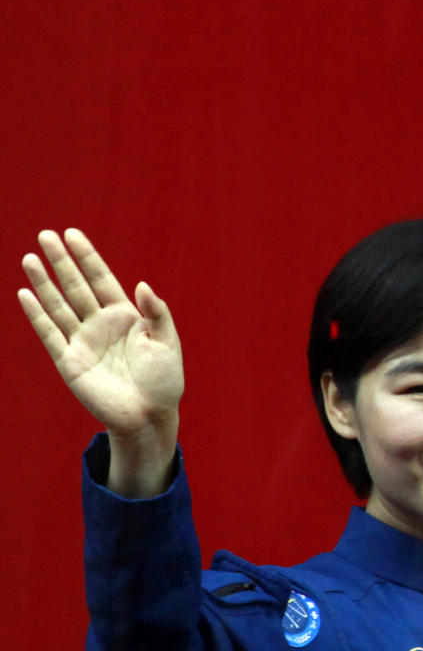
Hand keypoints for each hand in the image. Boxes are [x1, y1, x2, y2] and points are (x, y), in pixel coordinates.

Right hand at [18, 229, 182, 438]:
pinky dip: (38, 315)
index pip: (101, 278)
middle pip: (76, 286)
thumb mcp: (168, 341)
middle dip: (61, 260)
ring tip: (30, 258)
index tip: (72, 233)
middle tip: (45, 234)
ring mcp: (83, 341)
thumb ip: (156, 312)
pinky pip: (50, 334)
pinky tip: (25, 294)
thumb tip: (142, 284)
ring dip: (43, 283)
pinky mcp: (69, 362)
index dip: (87, 256)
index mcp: (125, 314)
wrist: (149, 417)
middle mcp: (100, 324)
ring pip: (58, 305)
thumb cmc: (163, 380)